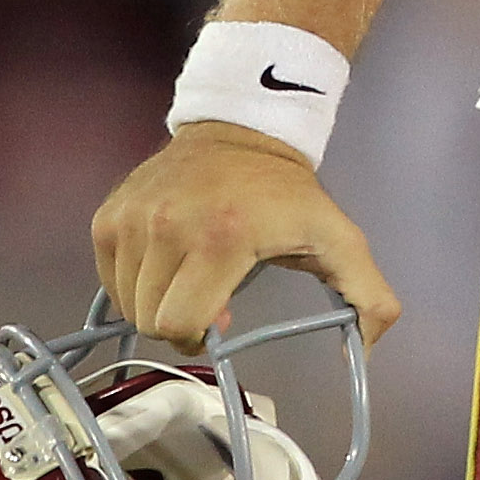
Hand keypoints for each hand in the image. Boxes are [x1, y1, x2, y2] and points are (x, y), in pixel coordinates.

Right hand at [95, 123, 403, 348]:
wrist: (241, 132)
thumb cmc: (288, 194)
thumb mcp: (339, 239)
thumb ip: (367, 294)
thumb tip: (370, 347)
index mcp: (222, 237)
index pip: (180, 324)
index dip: (201, 335)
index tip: (224, 316)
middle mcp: (168, 225)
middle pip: (151, 319)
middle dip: (180, 322)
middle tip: (208, 294)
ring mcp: (133, 218)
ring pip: (127, 303)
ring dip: (157, 302)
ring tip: (188, 275)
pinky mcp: (109, 215)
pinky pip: (109, 279)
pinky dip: (133, 283)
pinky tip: (165, 262)